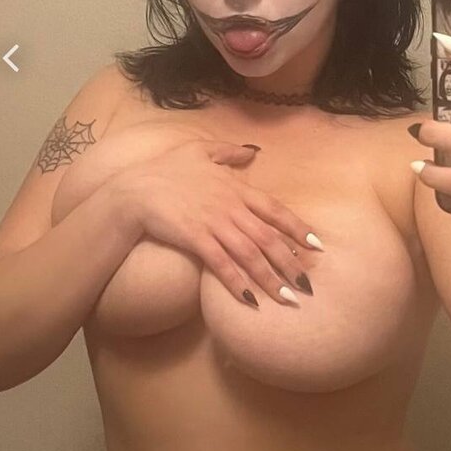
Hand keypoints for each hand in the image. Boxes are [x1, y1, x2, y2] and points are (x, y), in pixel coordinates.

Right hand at [110, 138, 322, 306]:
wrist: (134, 189)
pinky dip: (237, 282)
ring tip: (287, 298)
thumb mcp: (200, 150)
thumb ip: (228, 152)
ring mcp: (214, 223)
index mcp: (235, 188)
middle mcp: (230, 207)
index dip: (297, 227)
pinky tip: (250, 300)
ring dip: (271, 278)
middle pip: (268, 237)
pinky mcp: (195, 239)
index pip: (274, 209)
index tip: (315, 246)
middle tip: (308, 285)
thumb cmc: (166, 168)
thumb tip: (252, 151)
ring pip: (250, 254)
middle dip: (290, 263)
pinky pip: (221, 264)